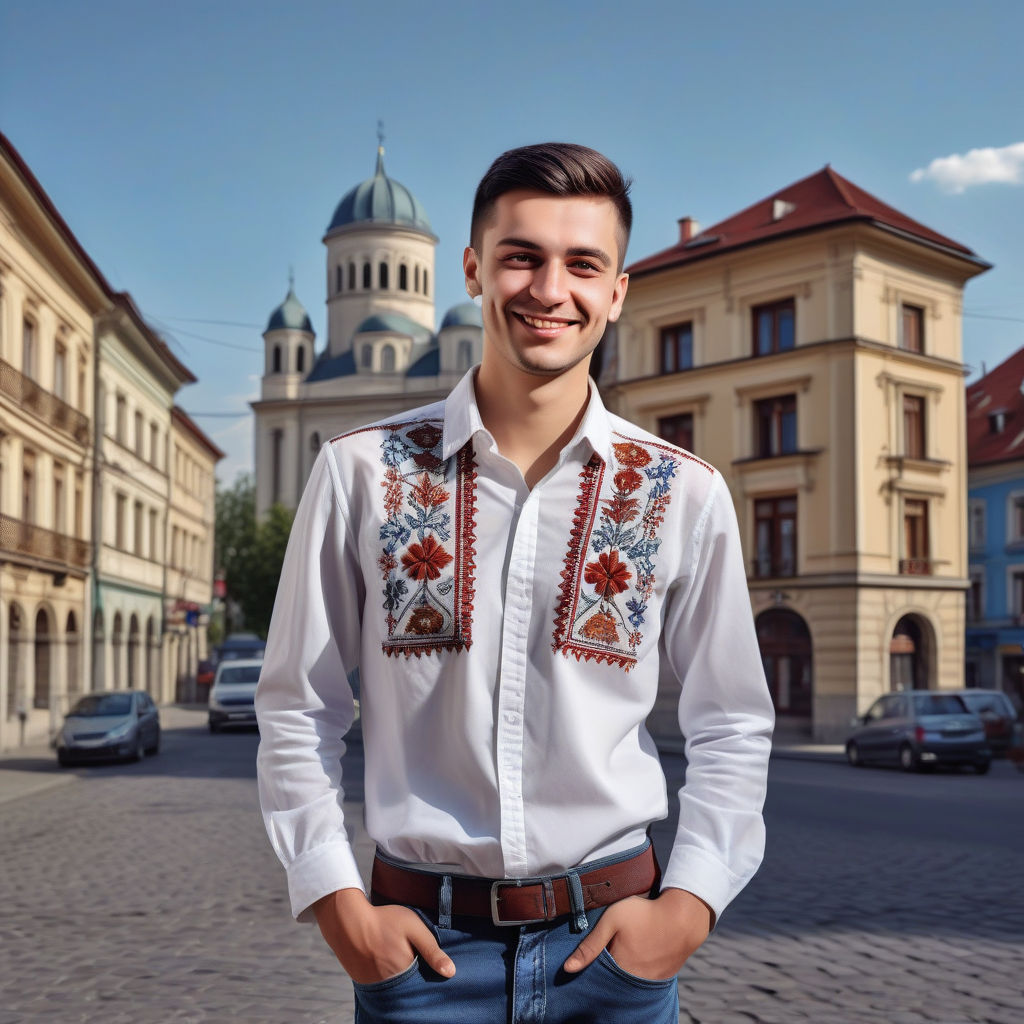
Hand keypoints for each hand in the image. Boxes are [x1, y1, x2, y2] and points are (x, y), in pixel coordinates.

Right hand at [313, 888, 454, 983]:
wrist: (348, 921)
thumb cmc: (383, 920)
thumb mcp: (413, 928)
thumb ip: (432, 950)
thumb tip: (451, 972)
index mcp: (406, 971)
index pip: (425, 982)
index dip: (430, 975)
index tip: (431, 966)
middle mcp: (391, 985)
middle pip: (411, 987)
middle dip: (417, 979)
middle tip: (412, 957)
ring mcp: (376, 986)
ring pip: (397, 989)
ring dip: (401, 979)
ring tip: (399, 959)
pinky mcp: (365, 984)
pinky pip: (382, 987)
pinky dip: (387, 979)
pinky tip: (387, 963)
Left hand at [563, 888, 710, 979]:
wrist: (683, 918)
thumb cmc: (645, 914)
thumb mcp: (612, 920)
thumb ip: (590, 944)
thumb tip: (568, 968)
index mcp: (618, 969)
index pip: (595, 977)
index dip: (589, 969)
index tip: (586, 959)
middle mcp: (632, 981)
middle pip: (610, 983)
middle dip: (603, 973)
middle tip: (605, 953)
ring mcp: (648, 982)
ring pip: (626, 984)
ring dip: (620, 974)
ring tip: (621, 954)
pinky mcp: (660, 979)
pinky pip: (642, 982)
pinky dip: (635, 974)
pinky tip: (635, 959)